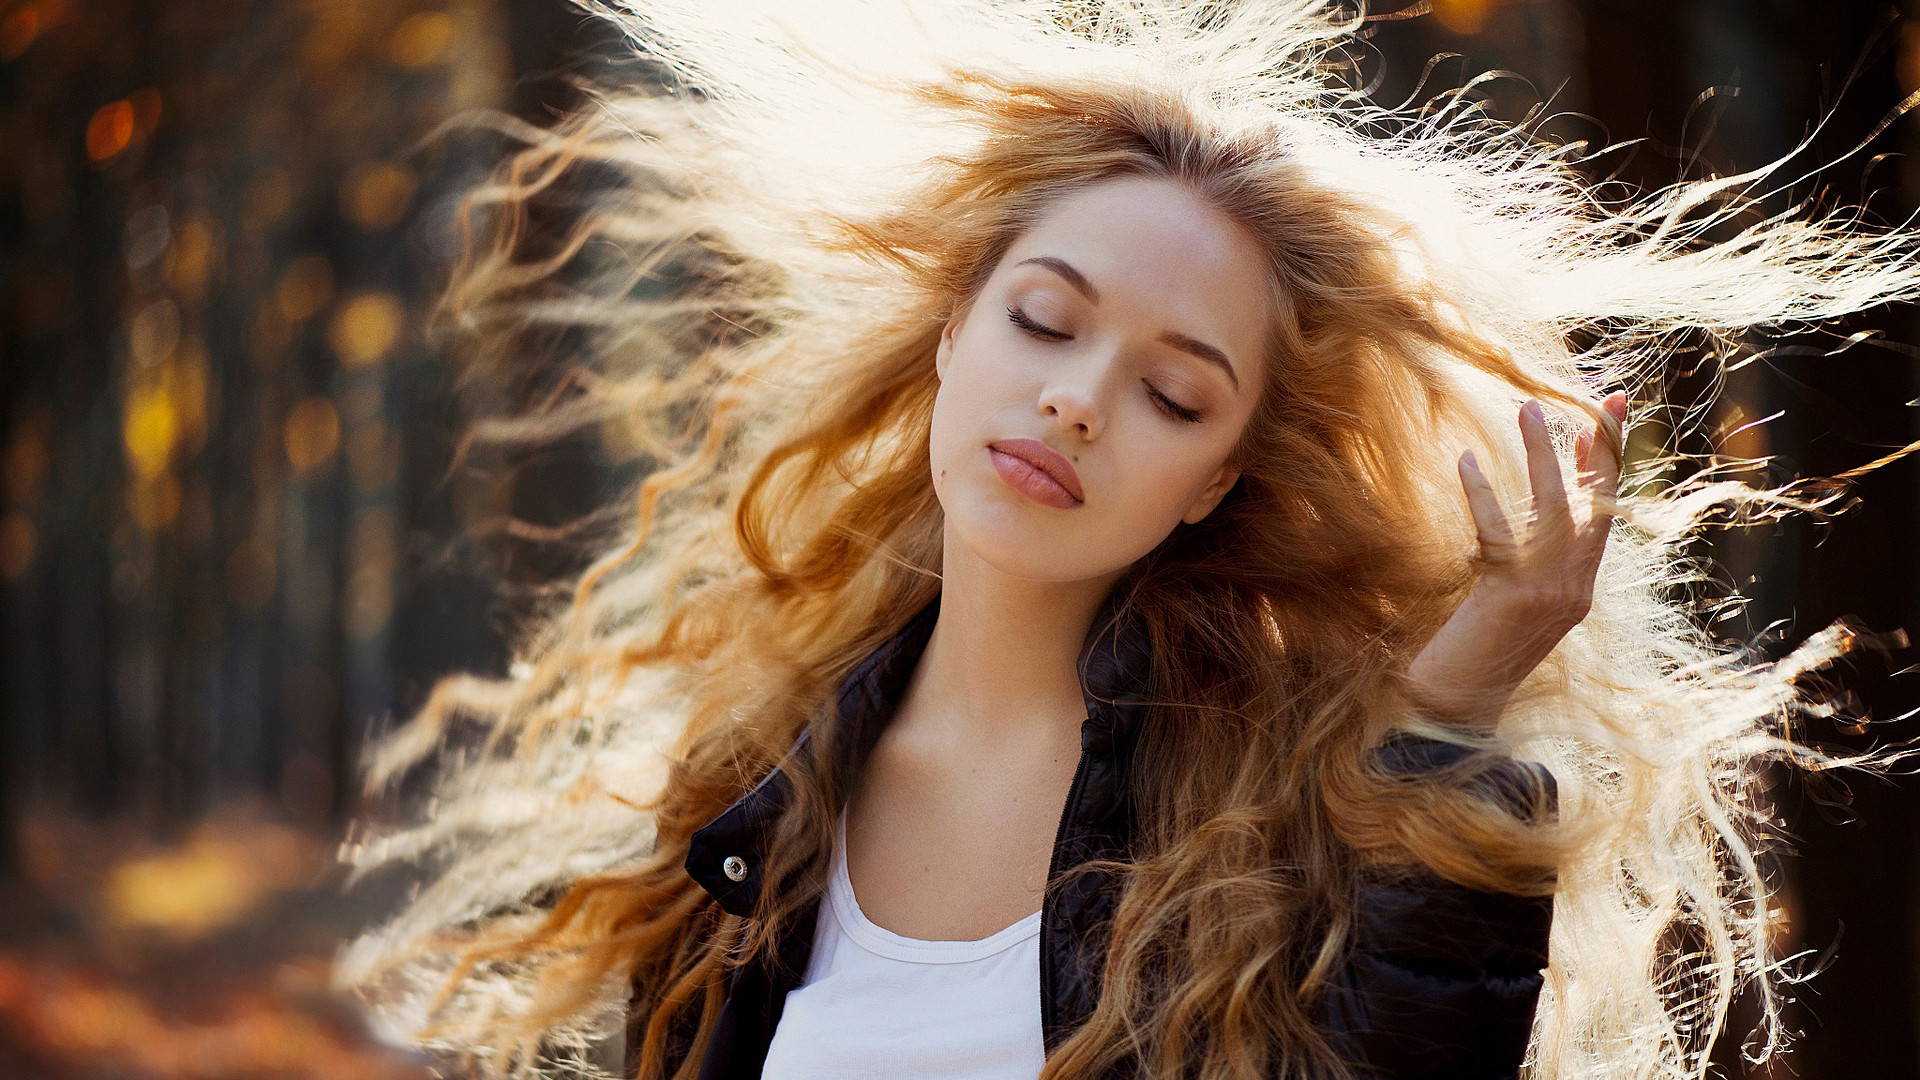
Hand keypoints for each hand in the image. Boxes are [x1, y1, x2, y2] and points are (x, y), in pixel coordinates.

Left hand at [1404, 391, 1627, 727]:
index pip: (1602, 517)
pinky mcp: (1511, 597)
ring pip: (1554, 511)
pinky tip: (1466, 461)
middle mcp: (1574, 591)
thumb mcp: (1511, 608)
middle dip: (1598, 450)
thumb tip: (1519, 521)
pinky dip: (1483, 494)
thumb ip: (1524, 567)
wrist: (1454, 710)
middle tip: (1587, 400)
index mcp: (1578, 591)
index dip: (1606, 466)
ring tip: (1529, 412)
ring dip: (1544, 458)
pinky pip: (1500, 533)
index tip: (1605, 416)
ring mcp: (1548, 594)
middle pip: (1596, 507)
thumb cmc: (1470, 657)